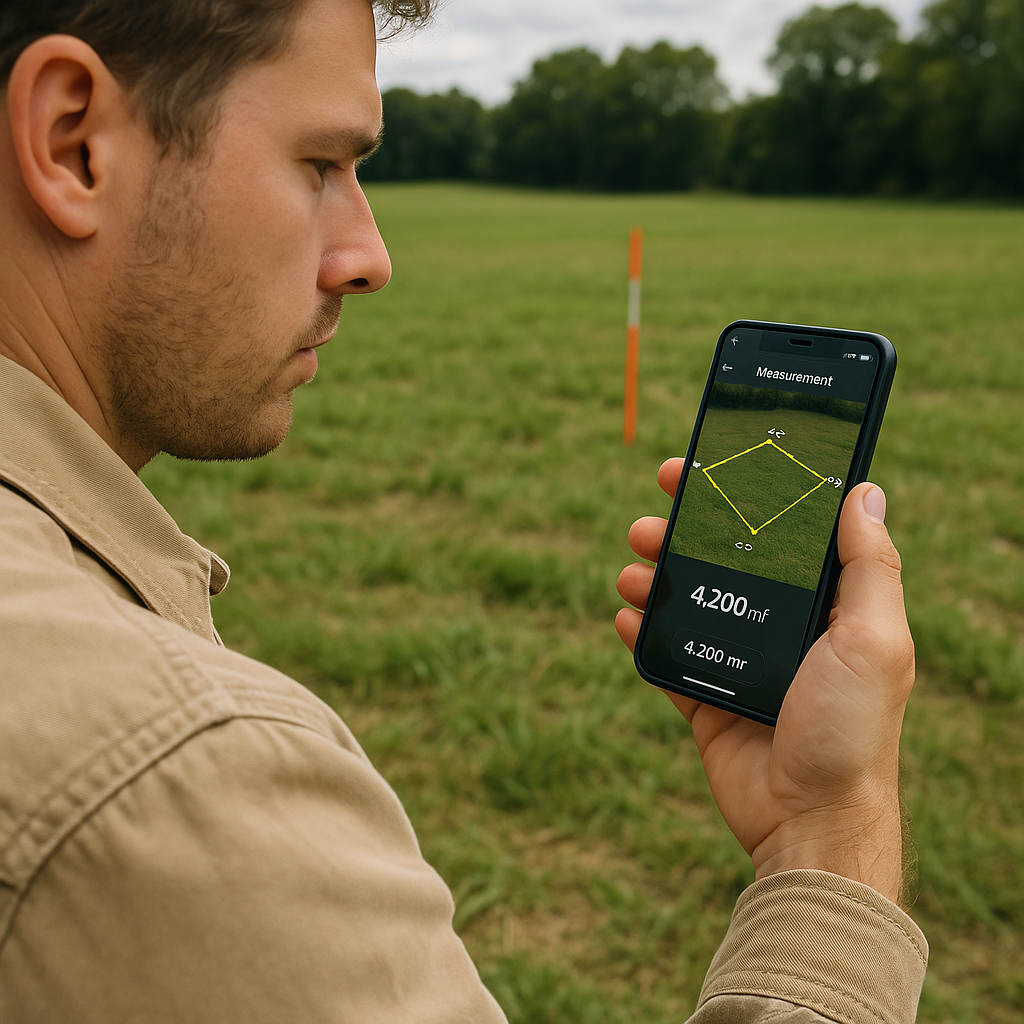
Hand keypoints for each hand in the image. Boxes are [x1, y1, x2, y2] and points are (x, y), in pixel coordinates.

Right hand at [616, 459, 914, 903]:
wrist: (808, 821)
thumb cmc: (852, 730)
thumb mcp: (874, 640)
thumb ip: (870, 567)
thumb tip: (865, 491)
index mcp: (823, 605)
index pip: (778, 531)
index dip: (741, 495)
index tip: (704, 467)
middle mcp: (780, 626)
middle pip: (721, 560)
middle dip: (682, 532)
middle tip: (649, 517)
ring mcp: (738, 661)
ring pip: (686, 601)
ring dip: (654, 577)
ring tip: (632, 569)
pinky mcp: (704, 697)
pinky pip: (665, 654)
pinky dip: (643, 630)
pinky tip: (627, 614)